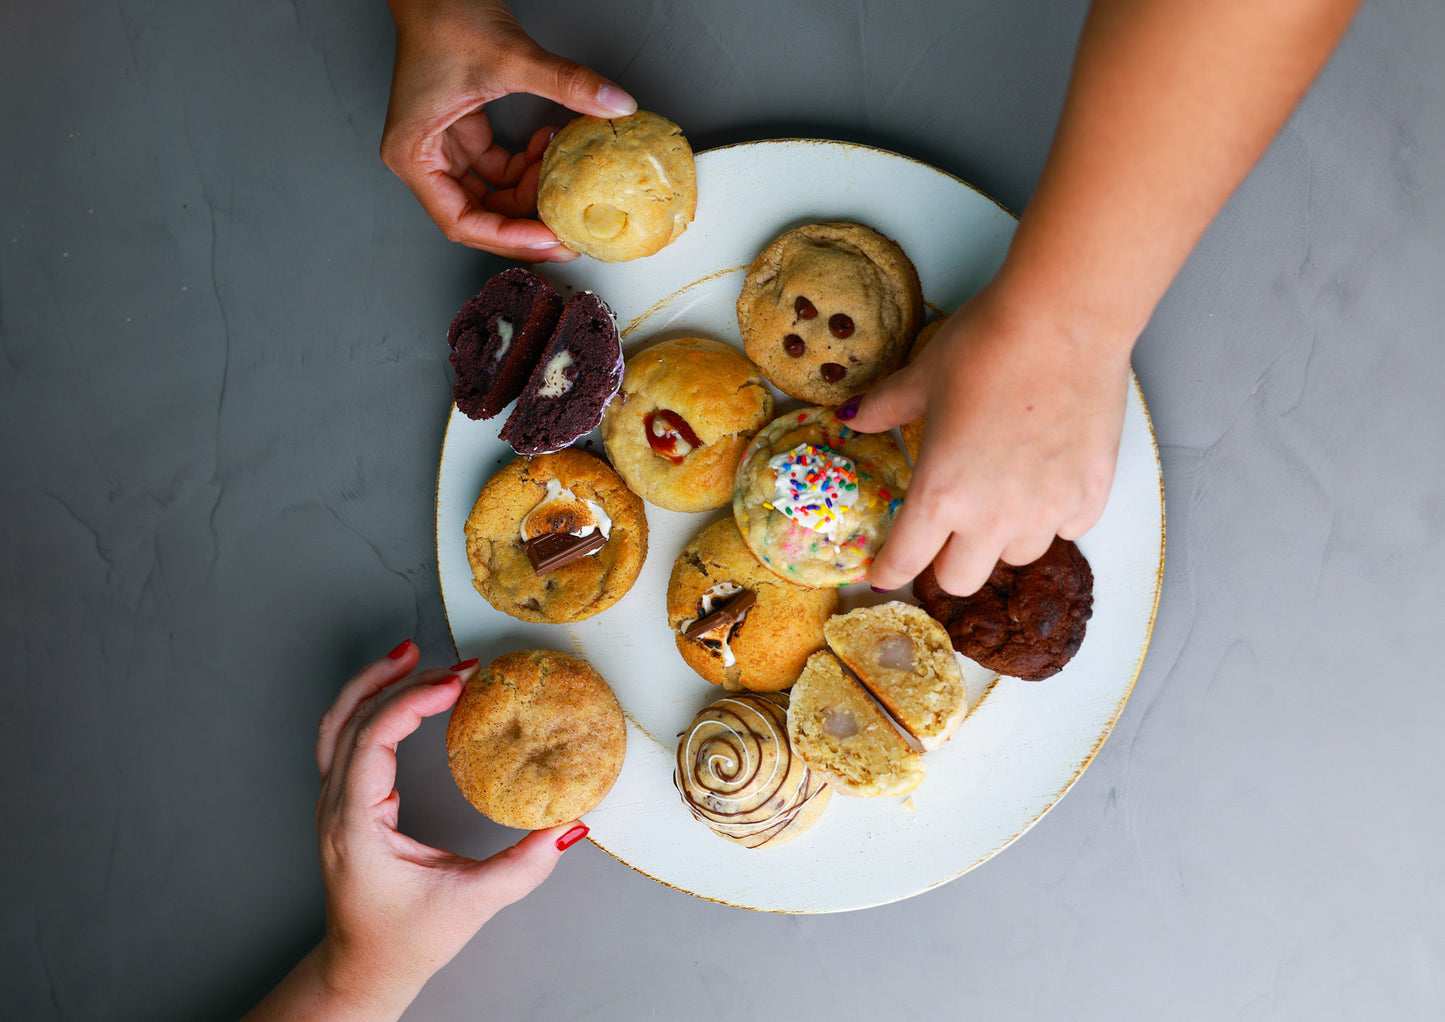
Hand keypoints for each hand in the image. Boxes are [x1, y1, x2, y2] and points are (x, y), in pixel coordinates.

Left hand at [245, 641, 585, 1019]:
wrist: (363, 970)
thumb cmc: (404, 942)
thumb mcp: (472, 903)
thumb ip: (525, 866)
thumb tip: (570, 827)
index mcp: (356, 826)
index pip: (372, 740)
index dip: (410, 702)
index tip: (455, 685)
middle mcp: (336, 808)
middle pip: (349, 720)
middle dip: (396, 681)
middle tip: (447, 665)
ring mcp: (334, 805)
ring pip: (338, 725)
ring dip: (373, 686)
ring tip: (410, 656)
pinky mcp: (345, 804)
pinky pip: (344, 741)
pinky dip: (369, 708)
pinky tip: (398, 694)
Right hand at [380, 0, 635, 259]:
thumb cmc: (443, 14)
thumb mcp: (510, 55)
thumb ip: (566, 82)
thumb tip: (616, 104)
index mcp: (415, 154)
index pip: (462, 221)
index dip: (509, 236)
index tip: (550, 238)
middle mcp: (423, 159)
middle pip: (478, 216)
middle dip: (525, 223)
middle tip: (569, 233)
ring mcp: (443, 148)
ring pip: (492, 196)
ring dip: (530, 191)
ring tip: (562, 177)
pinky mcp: (463, 135)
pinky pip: (499, 169)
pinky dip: (527, 165)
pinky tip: (548, 144)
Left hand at [850, 284, 1131, 595]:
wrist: (1064, 321)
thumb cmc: (987, 345)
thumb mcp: (923, 377)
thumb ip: (885, 408)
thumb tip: (854, 417)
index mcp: (941, 493)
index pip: (905, 561)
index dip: (888, 572)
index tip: (883, 572)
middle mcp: (992, 516)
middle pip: (960, 580)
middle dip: (945, 561)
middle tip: (946, 530)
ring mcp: (1046, 510)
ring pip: (1017, 556)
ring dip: (1002, 537)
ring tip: (1002, 494)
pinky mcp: (1090, 495)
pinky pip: (1068, 530)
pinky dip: (1054, 515)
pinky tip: (1047, 479)